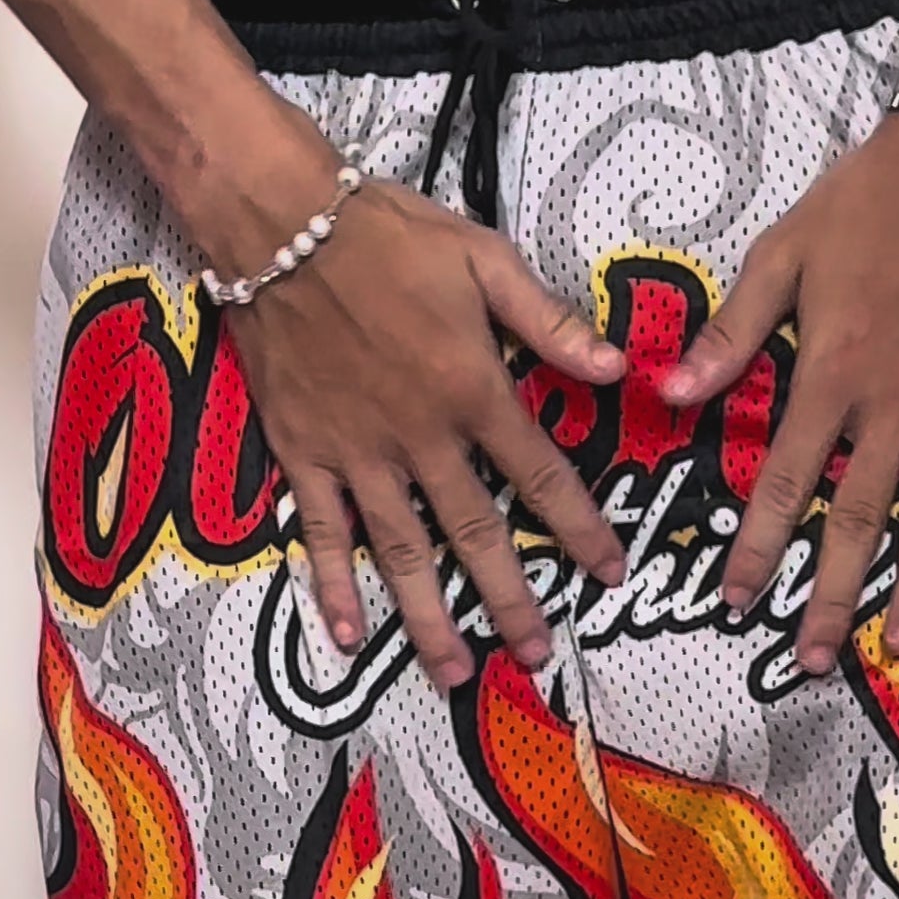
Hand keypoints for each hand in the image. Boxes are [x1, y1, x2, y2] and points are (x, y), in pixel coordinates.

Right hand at [202, 102, 626, 692]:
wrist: (279, 224)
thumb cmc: (387, 233)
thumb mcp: (484, 259)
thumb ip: (548, 321)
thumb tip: (618, 368)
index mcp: (473, 390)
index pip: (541, 474)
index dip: (579, 527)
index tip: (609, 573)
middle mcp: (422, 438)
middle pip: (476, 534)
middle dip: (511, 599)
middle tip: (538, 656)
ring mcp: (359, 455)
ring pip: (402, 552)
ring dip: (430, 618)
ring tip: (455, 673)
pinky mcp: (305, 455)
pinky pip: (322, 533)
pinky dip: (332, 587)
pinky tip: (348, 638)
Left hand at [661, 116, 898, 675]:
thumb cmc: (869, 197)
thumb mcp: (782, 251)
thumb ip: (731, 331)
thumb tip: (672, 393)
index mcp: (833, 372)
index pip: (787, 481)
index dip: (760, 545)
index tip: (739, 599)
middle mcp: (896, 400)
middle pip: (858, 516)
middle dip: (832, 594)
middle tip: (814, 660)